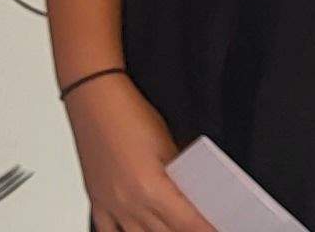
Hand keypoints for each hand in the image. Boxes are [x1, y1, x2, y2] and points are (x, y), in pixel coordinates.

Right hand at [66, 76, 210, 231]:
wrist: (92, 96)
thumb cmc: (127, 113)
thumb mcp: (168, 146)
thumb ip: (181, 178)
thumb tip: (197, 198)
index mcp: (150, 189)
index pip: (191, 224)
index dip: (209, 229)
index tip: (222, 227)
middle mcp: (129, 203)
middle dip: (189, 231)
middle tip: (202, 225)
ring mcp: (110, 205)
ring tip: (174, 227)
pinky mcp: (97, 200)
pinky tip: (139, 231)